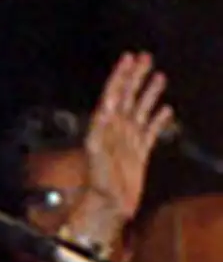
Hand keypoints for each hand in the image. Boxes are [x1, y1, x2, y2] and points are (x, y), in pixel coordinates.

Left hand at [85, 52, 173, 218]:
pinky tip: (166, 110)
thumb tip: (106, 107)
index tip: (129, 58)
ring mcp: (128, 139)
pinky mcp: (139, 152)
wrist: (109, 204)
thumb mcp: (94, 151)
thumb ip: (99, 129)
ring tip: (159, 76)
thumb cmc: (99, 180)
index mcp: (104, 125)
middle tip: (146, 57)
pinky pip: (150, 132)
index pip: (113, 93)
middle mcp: (116, 129)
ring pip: (140, 110)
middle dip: (136, 76)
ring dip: (149, 93)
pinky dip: (158, 120)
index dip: (121, 75)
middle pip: (128, 96)